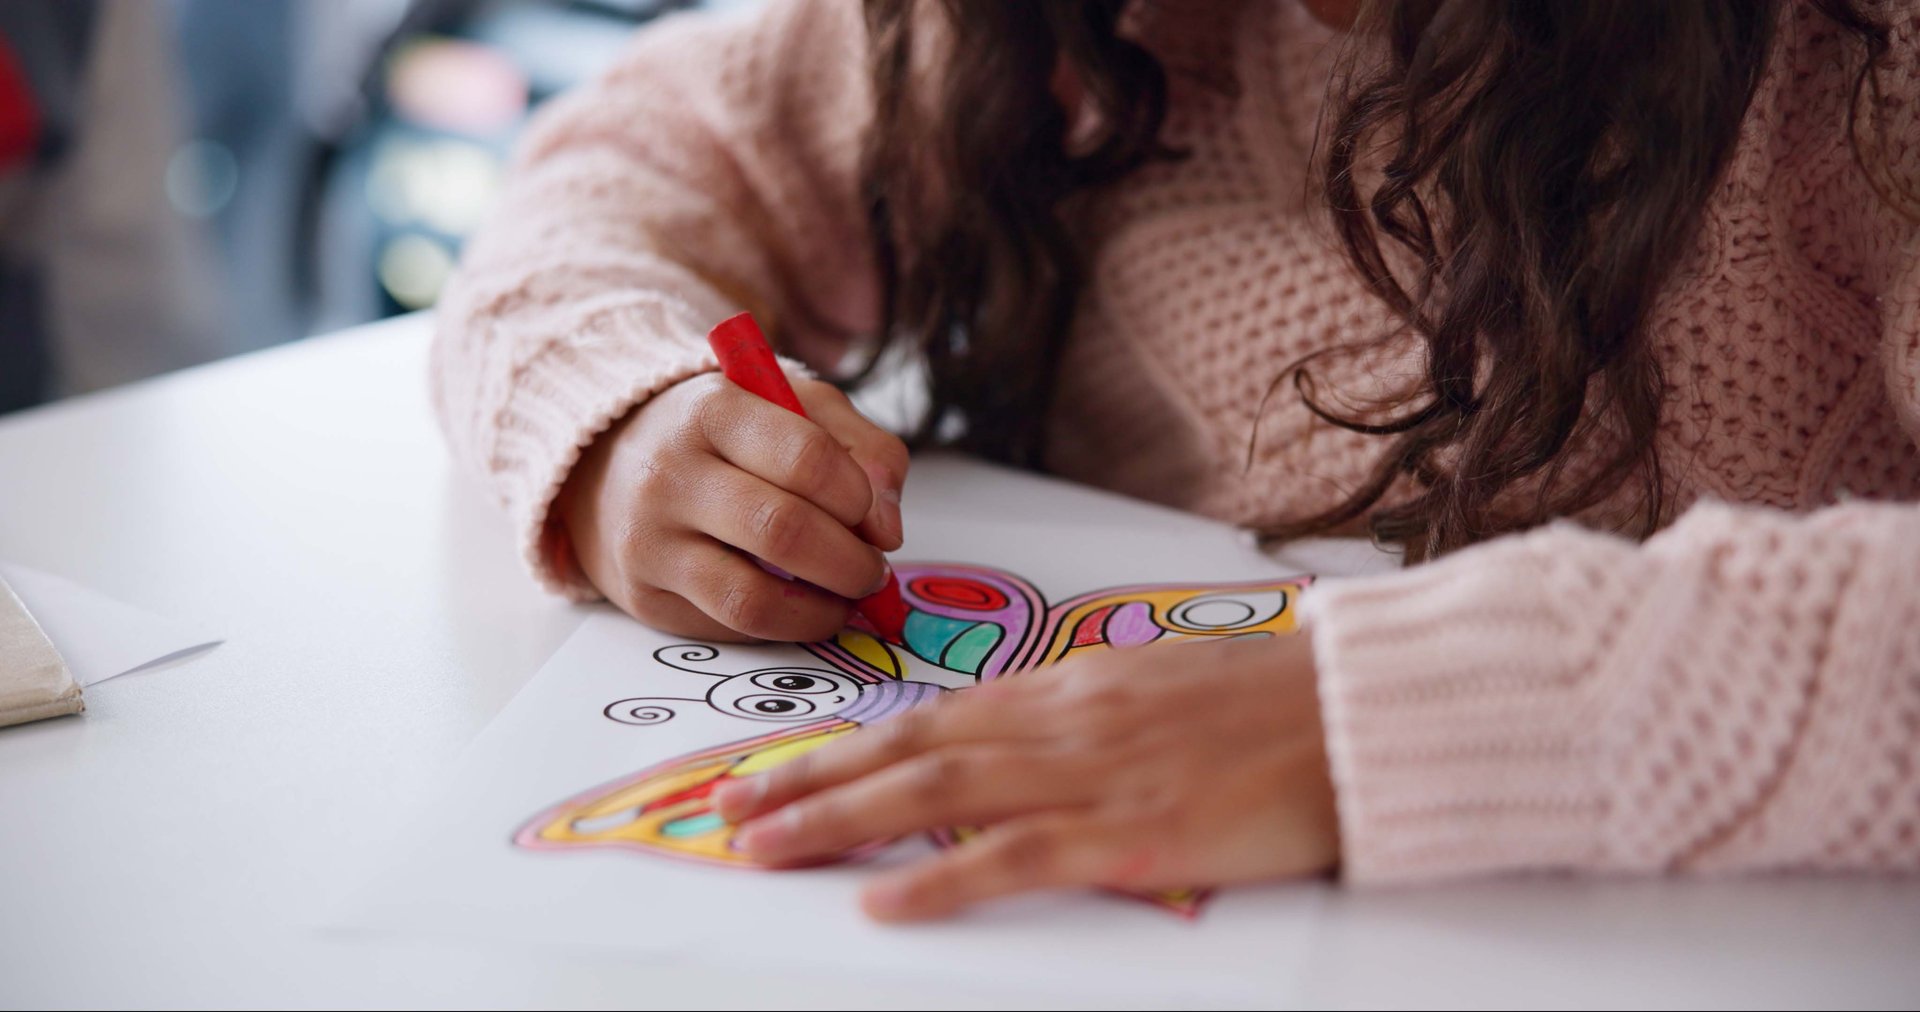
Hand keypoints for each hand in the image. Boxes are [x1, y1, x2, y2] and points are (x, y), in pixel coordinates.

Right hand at [558, 372, 907, 641]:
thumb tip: (887, 528)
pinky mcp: (645, 598)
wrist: (611, 466)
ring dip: (822, 610)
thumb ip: (862, 449)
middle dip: (852, 563)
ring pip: (753, 599)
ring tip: (844, 598)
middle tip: (872, 570)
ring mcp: (649, 542)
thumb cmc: (725, 435)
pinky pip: (730, 628)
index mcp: (712, 410)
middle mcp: (669, 474)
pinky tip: (798, 606)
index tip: (870, 513)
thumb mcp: (795, 407)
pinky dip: (782, 627)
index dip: (858, 497)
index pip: (806, 459)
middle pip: (784, 532)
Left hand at [712, 633, 1339, 920]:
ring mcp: (1091, 775)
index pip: (929, 717)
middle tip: (727, 813)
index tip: (775, 767)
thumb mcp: (1157, 683)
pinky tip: (884, 898)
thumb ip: (1081, 708)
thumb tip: (1023, 730)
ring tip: (763, 849)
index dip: (844, 746)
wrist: (1356, 708)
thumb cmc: (1268, 698)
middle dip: (808, 782)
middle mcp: (1059, 722)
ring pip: (938, 795)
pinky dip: (942, 876)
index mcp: (1067, 687)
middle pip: (909, 752)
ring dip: (839, 821)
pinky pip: (1017, 857)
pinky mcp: (1132, 833)